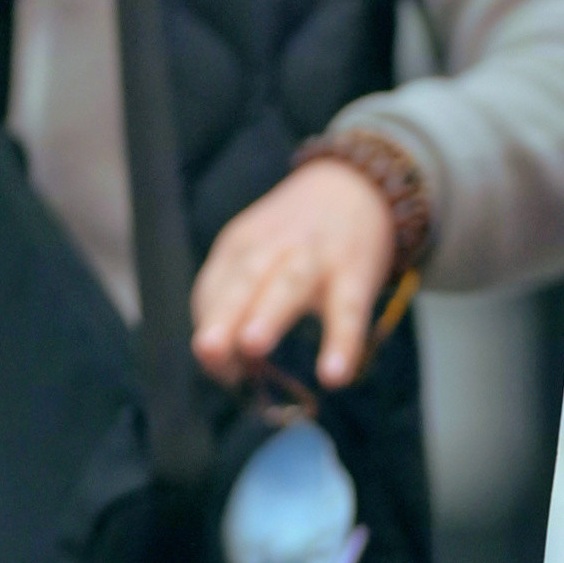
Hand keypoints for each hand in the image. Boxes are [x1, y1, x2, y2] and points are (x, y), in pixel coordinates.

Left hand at [191, 153, 405, 387]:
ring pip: (290, 284)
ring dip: (269, 314)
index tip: (213, 362)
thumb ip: (238, 304)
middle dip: (223, 314)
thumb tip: (227, 367)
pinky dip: (342, 342)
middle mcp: (274, 247)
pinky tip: (334, 375)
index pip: (215, 288)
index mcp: (242, 245)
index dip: (210, 326)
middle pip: (245, 279)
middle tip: (208, 350)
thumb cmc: (299, 239)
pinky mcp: (356, 273)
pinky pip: (348, 311)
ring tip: (251, 347)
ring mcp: (317, 257)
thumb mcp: (261, 255)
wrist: (356, 187)